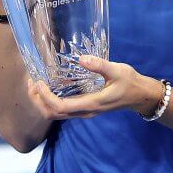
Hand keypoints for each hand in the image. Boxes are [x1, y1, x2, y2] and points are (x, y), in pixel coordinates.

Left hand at [26, 55, 165, 120]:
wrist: (140, 96)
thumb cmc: (130, 83)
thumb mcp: (118, 70)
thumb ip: (100, 65)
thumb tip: (81, 58)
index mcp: (91, 104)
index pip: (60, 107)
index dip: (45, 97)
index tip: (38, 82)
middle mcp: (85, 111)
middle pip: (53, 114)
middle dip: (38, 100)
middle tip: (31, 82)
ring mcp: (84, 111)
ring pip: (56, 113)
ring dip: (43, 101)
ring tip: (36, 84)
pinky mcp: (85, 107)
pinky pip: (63, 109)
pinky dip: (51, 100)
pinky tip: (51, 86)